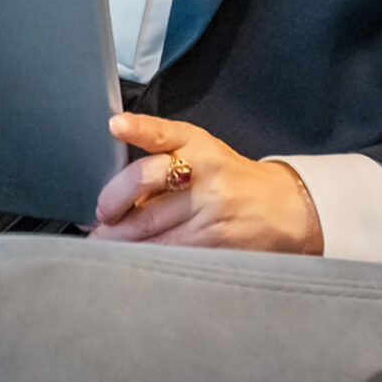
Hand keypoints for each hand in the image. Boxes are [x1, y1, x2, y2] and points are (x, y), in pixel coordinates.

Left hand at [88, 114, 322, 253]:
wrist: (281, 208)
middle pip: (145, 182)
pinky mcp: (213, 243)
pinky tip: (131, 256)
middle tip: (100, 214)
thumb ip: (160, 163)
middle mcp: (203, 172)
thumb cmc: (228, 178)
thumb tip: (112, 195)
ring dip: (119, 237)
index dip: (138, 128)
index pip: (163, 132)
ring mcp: (209, 210)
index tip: (116, 125)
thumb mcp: (200, 154)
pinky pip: (168, 252)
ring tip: (103, 240)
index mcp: (196, 143)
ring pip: (151, 226)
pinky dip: (144, 256)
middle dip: (112, 203)